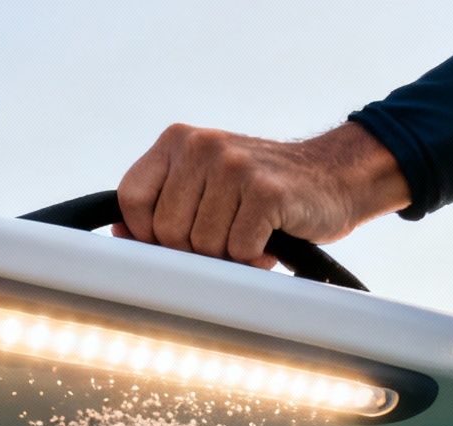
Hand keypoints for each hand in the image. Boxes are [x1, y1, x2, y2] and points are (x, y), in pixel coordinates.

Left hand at [116, 121, 410, 267]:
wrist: (333, 179)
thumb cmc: (260, 194)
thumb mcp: (205, 187)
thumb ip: (161, 206)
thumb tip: (119, 236)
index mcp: (177, 141)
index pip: (130, 201)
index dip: (148, 235)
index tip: (178, 242)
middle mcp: (202, 145)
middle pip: (166, 231)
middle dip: (195, 250)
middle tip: (226, 237)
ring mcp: (234, 165)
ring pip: (202, 245)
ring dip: (228, 255)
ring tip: (250, 235)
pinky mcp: (266, 190)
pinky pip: (238, 250)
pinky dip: (254, 257)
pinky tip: (269, 240)